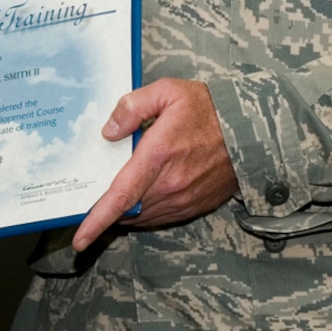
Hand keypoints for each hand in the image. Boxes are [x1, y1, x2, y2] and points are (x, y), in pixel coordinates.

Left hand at [72, 78, 237, 249]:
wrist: (251, 130)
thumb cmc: (209, 108)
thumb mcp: (168, 91)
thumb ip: (132, 107)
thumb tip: (108, 131)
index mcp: (158, 156)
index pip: (121, 196)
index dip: (97, 221)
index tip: (80, 239)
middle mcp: (170, 185)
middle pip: (127, 210)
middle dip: (107, 210)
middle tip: (94, 196)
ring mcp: (184, 199)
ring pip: (143, 217)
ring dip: (128, 211)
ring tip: (121, 192)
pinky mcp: (195, 206)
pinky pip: (161, 217)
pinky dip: (147, 211)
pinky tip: (145, 193)